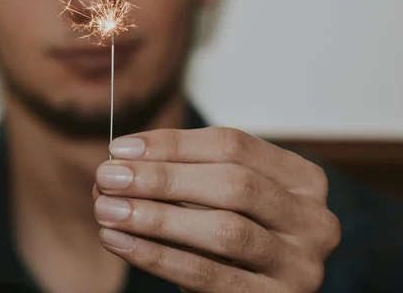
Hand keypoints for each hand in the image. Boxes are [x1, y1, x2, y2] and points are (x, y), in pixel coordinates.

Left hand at [93, 127, 340, 291]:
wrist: (256, 291)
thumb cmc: (233, 234)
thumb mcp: (219, 197)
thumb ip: (182, 176)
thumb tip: (121, 161)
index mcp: (301, 178)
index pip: (233, 144)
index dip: (172, 144)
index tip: (120, 148)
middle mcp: (313, 218)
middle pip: (232, 183)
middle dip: (162, 178)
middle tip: (107, 177)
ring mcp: (300, 264)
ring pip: (225, 229)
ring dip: (156, 217)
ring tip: (107, 208)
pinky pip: (209, 275)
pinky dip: (158, 256)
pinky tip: (121, 242)